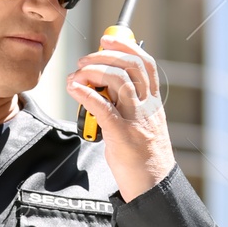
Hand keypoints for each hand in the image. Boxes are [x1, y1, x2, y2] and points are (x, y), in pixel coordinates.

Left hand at [66, 33, 176, 201]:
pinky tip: (74, 88)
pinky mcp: (122, 135)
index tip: (107, 40)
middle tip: (84, 61)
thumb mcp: (142, 125)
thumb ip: (128, 106)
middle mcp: (147, 107)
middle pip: (131, 67)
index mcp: (153, 103)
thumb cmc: (144, 158)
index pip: (145, 65)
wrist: (153, 186)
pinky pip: (104, 108)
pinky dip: (86, 94)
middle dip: (104, 57)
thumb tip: (103, 88)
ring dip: (93, 72)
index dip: (126, 47)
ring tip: (76, 75)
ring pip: (119, 81)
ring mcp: (136, 120)